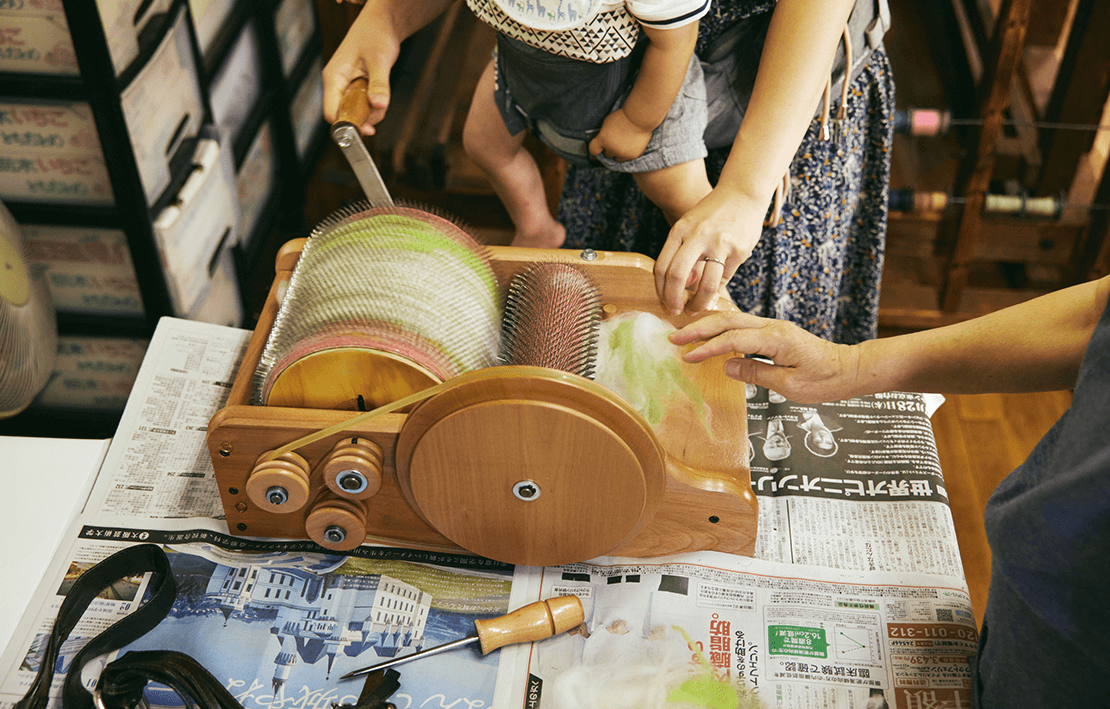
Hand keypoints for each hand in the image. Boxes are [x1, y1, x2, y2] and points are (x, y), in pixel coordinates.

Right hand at [321, 7, 397, 133]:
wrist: (381, 23)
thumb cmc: (376, 34)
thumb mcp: (380, 60)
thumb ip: (379, 84)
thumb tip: (379, 105)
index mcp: (334, 77)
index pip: (331, 112)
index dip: (347, 125)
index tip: (366, 130)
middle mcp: (336, 83)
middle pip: (344, 114)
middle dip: (364, 118)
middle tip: (380, 108)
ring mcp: (345, 85)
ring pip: (355, 111)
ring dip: (371, 111)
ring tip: (383, 96)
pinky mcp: (354, 86)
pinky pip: (362, 103)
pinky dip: (373, 104)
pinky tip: (381, 94)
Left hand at [588, 108, 653, 162]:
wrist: (640, 117)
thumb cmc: (623, 116)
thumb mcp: (608, 122)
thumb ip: (604, 133)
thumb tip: (603, 140)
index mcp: (602, 139)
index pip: (593, 150)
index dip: (596, 148)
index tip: (599, 146)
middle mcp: (611, 149)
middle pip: (607, 154)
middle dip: (609, 148)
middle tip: (616, 140)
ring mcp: (622, 154)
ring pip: (617, 158)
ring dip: (618, 153)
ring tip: (624, 142)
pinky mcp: (633, 156)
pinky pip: (628, 158)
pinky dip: (628, 153)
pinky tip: (632, 144)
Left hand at [654, 186, 765, 313]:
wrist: (743, 192)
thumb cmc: (712, 214)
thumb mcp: (690, 226)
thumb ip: (681, 254)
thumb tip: (682, 287)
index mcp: (680, 230)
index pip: (661, 267)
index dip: (660, 291)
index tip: (664, 303)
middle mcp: (697, 236)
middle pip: (677, 277)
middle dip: (673, 301)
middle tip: (676, 312)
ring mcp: (719, 243)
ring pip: (705, 285)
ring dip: (698, 303)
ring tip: (696, 309)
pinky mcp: (739, 250)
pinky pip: (725, 278)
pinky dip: (718, 290)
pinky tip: (714, 293)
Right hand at [669, 311, 858, 403]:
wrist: (850, 369)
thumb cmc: (826, 381)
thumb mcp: (791, 386)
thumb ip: (757, 373)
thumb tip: (728, 366)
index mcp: (777, 339)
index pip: (733, 339)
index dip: (708, 348)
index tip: (687, 357)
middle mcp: (773, 327)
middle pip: (728, 321)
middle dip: (699, 329)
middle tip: (674, 339)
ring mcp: (774, 327)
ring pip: (734, 320)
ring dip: (708, 327)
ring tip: (685, 336)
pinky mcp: (774, 332)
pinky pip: (742, 326)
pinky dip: (722, 329)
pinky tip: (710, 336)